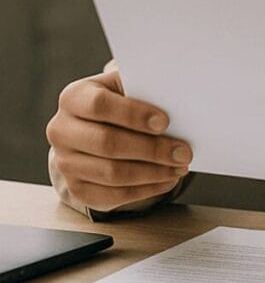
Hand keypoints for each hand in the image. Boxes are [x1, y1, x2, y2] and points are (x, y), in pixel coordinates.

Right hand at [46, 69, 191, 210]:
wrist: (96, 126)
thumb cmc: (120, 101)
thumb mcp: (127, 86)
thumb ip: (144, 89)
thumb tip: (177, 99)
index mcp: (74, 98)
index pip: (99, 105)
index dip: (133, 114)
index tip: (164, 122)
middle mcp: (62, 130)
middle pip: (107, 144)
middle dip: (151, 149)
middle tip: (184, 152)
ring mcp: (65, 162)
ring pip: (111, 173)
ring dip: (152, 172)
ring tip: (180, 167)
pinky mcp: (77, 187)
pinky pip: (112, 195)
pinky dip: (145, 189)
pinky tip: (167, 180)